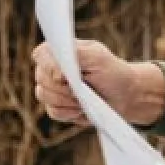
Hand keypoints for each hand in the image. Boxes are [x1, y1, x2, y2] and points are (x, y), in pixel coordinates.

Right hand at [33, 39, 164, 126]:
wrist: (124, 96)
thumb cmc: (113, 72)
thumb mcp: (99, 58)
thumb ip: (77, 55)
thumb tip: (57, 70)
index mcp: (58, 51)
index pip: (40, 55)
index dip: (49, 66)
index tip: (64, 76)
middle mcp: (50, 69)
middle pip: (42, 79)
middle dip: (64, 87)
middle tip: (85, 88)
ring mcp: (51, 89)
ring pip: (45, 96)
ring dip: (68, 100)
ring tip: (87, 98)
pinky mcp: (56, 107)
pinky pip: (54, 112)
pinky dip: (70, 112)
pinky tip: (83, 109)